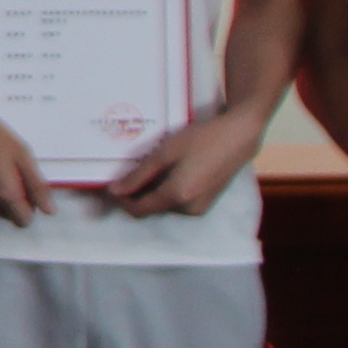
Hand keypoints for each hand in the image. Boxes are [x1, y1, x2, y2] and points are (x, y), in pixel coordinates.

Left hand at [104, 104, 267, 220]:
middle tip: (125, 173)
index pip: (138, 210)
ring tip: (147, 168)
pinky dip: (166, 191)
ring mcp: (199, 208)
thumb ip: (139, 175)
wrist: (238, 138)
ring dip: (150, 192)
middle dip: (135, 194)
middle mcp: (188, 209)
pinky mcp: (205, 203)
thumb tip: (115, 191)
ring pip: (163, 205)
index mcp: (176, 197)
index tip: (108, 186)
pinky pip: (177, 202)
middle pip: (150, 208)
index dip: (120, 201)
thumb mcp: (165, 153)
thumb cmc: (200, 140)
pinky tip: (166, 171)